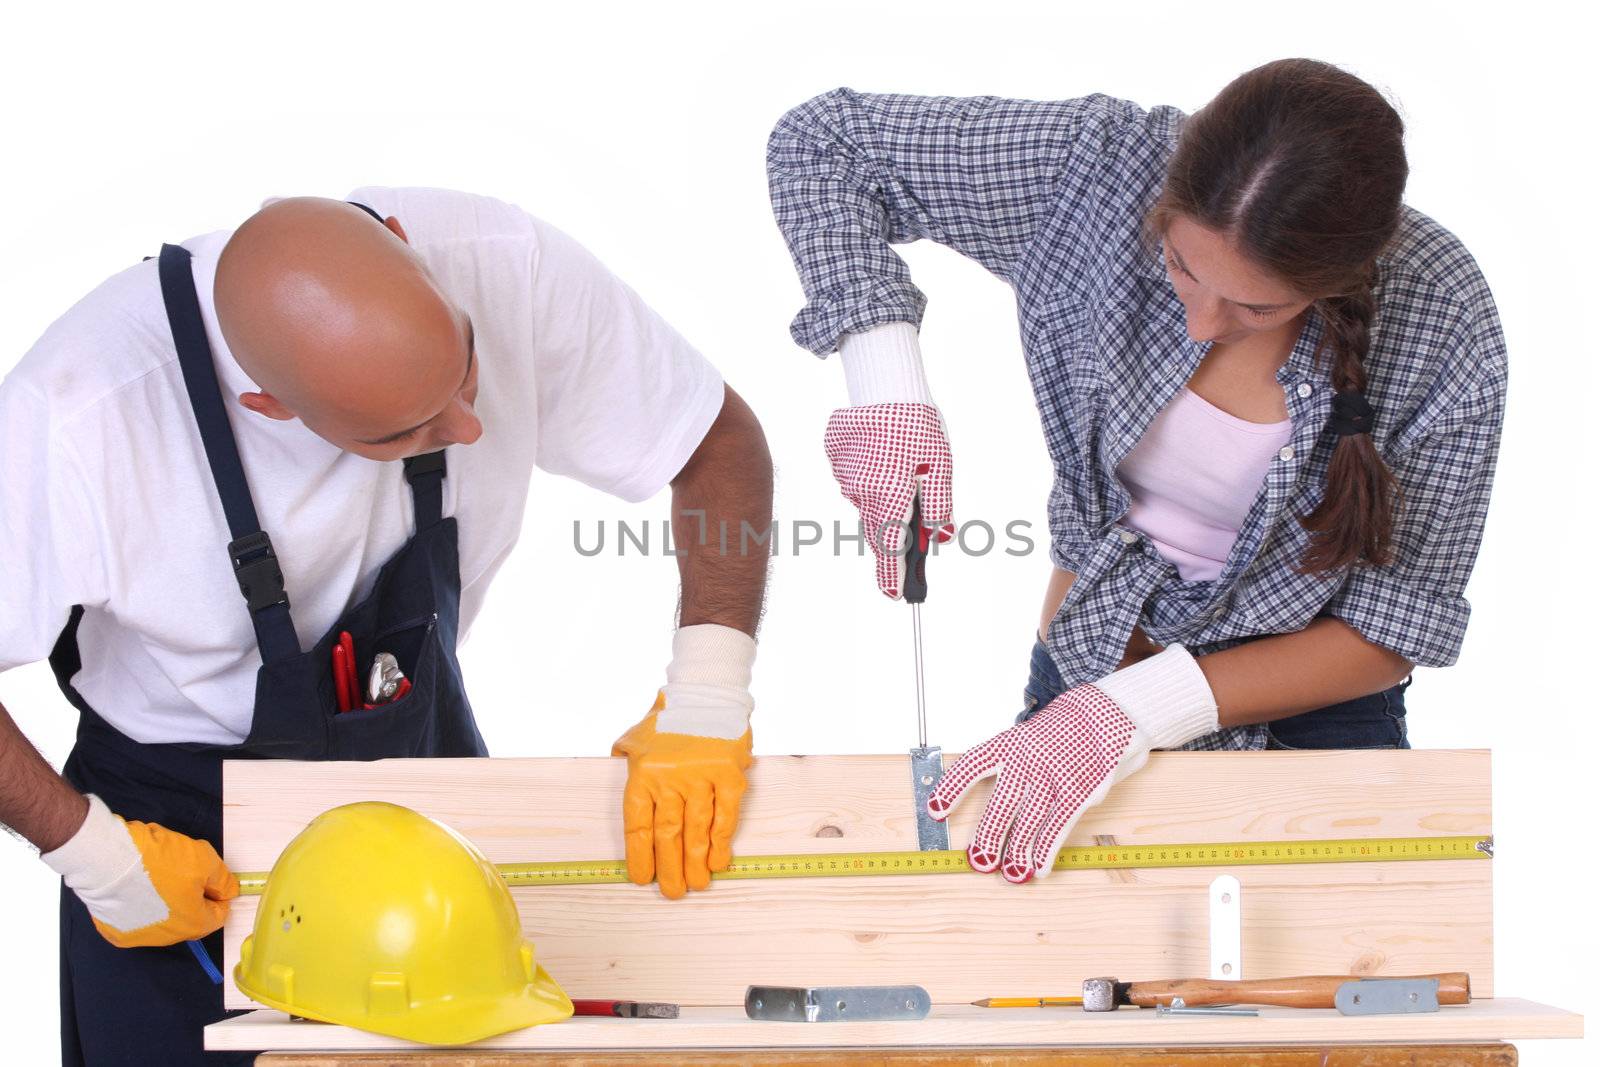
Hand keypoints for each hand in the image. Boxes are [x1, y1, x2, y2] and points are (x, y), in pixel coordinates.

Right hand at [41, 795, 238, 946]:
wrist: (110, 859)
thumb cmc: (158, 859)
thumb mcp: (205, 860)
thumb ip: (223, 880)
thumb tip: (228, 892)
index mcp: (194, 924)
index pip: (218, 915)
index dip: (217, 894)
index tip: (209, 878)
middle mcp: (167, 938)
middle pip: (190, 919)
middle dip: (191, 898)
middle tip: (180, 872)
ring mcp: (139, 938)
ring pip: (163, 921)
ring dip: (165, 903)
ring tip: (155, 877)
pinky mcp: (116, 932)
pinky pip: (137, 921)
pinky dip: (139, 907)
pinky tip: (135, 888)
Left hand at [610, 624, 755, 898]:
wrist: (706, 691)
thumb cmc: (669, 718)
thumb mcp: (635, 736)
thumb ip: (624, 757)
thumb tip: (614, 767)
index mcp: (643, 774)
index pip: (638, 825)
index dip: (640, 856)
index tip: (642, 879)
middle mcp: (670, 779)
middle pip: (667, 834)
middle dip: (670, 868)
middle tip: (674, 892)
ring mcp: (701, 778)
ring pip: (697, 829)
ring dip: (697, 861)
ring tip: (697, 884)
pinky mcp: (729, 775)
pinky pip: (725, 814)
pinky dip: (722, 840)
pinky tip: (720, 860)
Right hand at [823, 402, 954, 597]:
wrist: (884, 385)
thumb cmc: (917, 427)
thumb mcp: (940, 468)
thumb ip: (940, 507)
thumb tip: (940, 538)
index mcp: (890, 496)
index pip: (891, 549)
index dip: (893, 576)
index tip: (896, 596)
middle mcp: (862, 492)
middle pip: (878, 528)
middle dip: (892, 534)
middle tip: (907, 521)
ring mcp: (845, 476)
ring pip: (867, 501)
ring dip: (883, 497)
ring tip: (900, 467)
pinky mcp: (836, 459)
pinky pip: (855, 478)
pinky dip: (869, 474)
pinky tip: (883, 454)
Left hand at [926, 647, 1218, 882]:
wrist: (1103, 712)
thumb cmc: (1056, 734)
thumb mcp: (1024, 738)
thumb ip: (1004, 765)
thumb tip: (974, 797)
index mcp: (1008, 743)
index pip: (973, 765)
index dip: (952, 789)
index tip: (935, 811)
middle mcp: (1028, 759)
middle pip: (1002, 803)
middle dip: (988, 835)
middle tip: (977, 861)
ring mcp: (1054, 775)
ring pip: (1030, 819)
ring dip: (1018, 851)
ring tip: (1009, 873)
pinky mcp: (1079, 790)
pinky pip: (1059, 824)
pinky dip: (1047, 848)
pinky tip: (1039, 867)